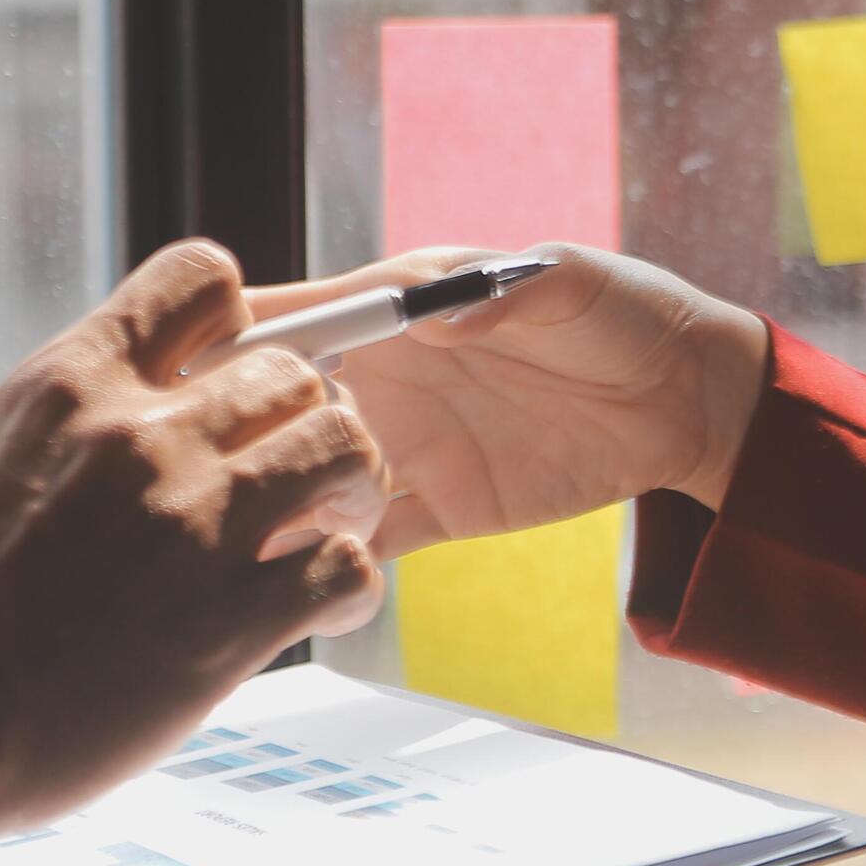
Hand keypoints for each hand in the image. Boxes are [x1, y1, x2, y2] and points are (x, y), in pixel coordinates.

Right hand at [0, 241, 387, 847]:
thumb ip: (62, 424)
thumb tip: (111, 412)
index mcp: (72, 384)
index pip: (201, 279)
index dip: (238, 323)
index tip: (231, 373)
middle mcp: (144, 436)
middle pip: (296, 372)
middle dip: (305, 418)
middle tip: (292, 473)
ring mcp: (198, 523)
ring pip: (347, 448)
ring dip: (350, 487)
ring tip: (324, 526)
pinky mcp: (236, 617)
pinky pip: (353, 565)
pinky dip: (350, 583)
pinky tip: (315, 605)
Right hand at [248, 244, 768, 559]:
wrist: (687, 398)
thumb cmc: (622, 311)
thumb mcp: (568, 283)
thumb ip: (505, 293)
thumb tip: (442, 313)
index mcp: (398, 309)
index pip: (294, 316)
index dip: (230, 339)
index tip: (179, 371)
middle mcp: (386, 378)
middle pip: (280, 410)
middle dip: (238, 440)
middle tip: (209, 477)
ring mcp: (407, 447)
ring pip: (310, 483)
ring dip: (275, 509)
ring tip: (236, 541)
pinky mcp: (443, 507)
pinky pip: (372, 541)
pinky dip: (338, 562)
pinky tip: (305, 581)